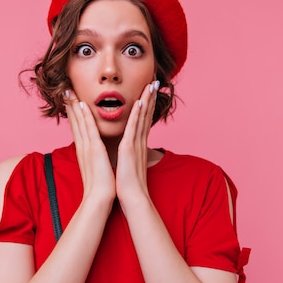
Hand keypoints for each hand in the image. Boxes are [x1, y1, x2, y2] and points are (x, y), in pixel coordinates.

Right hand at [64, 89, 115, 202]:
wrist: (100, 199)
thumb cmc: (101, 186)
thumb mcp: (97, 168)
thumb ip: (95, 159)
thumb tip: (96, 155)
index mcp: (84, 151)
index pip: (78, 128)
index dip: (73, 114)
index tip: (71, 101)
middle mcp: (83, 147)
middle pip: (74, 122)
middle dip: (70, 106)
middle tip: (65, 90)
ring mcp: (87, 147)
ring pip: (79, 122)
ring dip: (74, 106)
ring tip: (69, 91)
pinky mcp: (94, 150)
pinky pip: (88, 129)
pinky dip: (85, 117)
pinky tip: (82, 105)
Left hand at [115, 81, 158, 205]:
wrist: (132, 199)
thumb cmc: (129, 186)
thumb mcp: (129, 167)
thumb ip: (130, 157)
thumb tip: (127, 155)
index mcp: (137, 146)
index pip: (143, 122)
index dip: (146, 107)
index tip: (148, 94)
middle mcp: (139, 142)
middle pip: (146, 116)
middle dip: (150, 99)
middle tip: (154, 83)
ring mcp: (136, 144)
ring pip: (142, 118)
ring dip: (146, 100)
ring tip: (151, 85)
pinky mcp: (130, 148)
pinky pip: (135, 127)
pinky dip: (138, 113)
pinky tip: (140, 101)